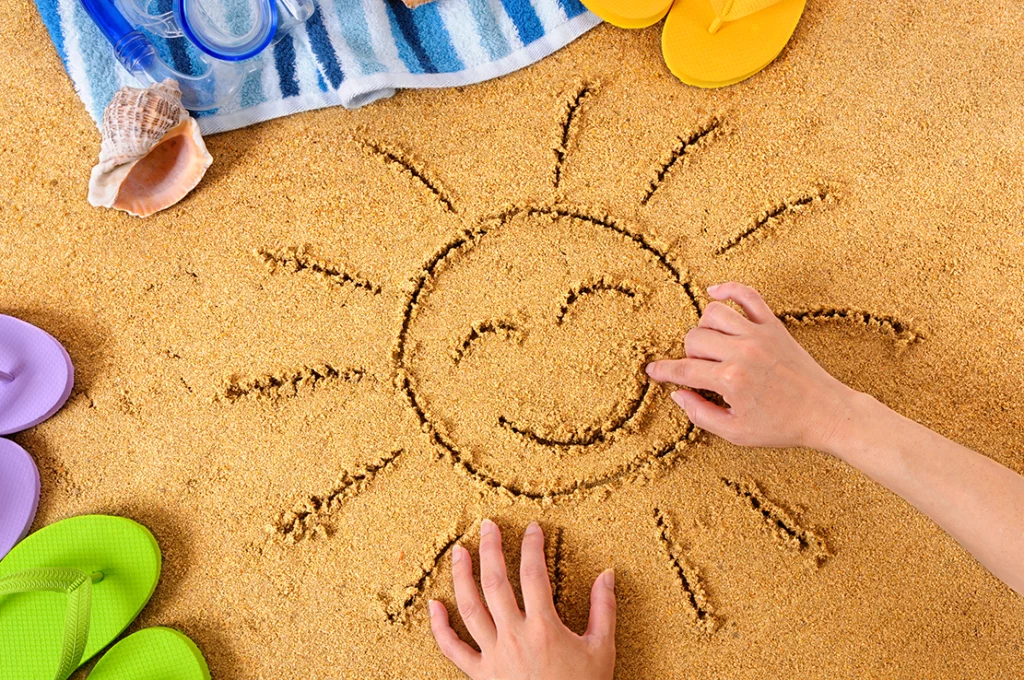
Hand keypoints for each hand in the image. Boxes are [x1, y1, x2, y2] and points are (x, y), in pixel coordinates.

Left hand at [429, 520, 615, 679]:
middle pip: (495, 582)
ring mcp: (493, 656)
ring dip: (461, 576)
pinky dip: (439, 628)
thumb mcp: (602, 649)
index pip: (534, 574)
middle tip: (487, 526)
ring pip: (470, 608)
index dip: (532, 546)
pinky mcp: (479, 676)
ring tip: (459, 552)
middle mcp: (514, 636)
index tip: (532, 529)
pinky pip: (453, 649)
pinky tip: (434, 605)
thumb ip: (603, 609)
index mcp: (544, 627)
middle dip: (490, 549)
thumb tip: (608, 574)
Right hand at [646, 282, 854, 449]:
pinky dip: (728, 289)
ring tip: (712, 344)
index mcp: (730, 380)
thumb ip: (700, 414)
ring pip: (712, 313)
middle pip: (694, 338)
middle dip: (689, 354)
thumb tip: (677, 394)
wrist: (825, 413)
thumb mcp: (735, 433)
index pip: (683, 369)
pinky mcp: (774, 325)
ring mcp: (759, 335)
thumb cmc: (781, 426)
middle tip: (701, 369)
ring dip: (704, 328)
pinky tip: (714, 293)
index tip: (652, 371)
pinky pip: (747, 294)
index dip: (663, 371)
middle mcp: (742, 352)